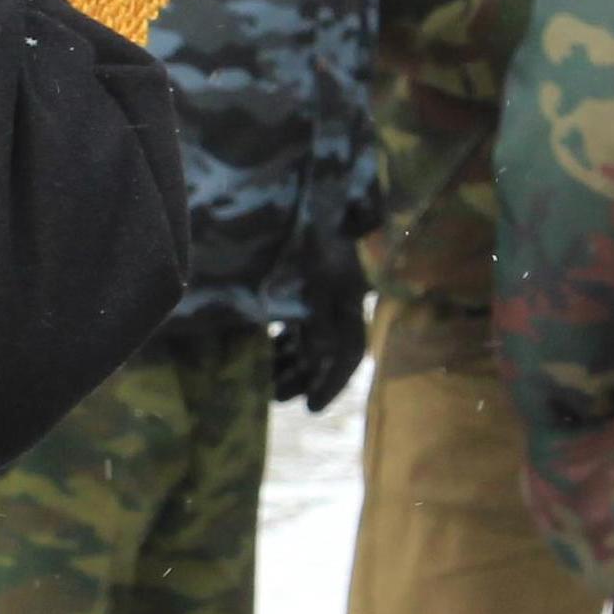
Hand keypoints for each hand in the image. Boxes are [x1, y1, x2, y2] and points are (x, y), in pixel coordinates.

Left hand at [275, 253, 368, 410]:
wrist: (320, 202)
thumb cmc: (321, 242)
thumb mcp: (319, 284)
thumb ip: (320, 324)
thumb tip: (317, 361)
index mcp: (348, 308)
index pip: (348, 356)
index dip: (332, 385)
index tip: (311, 410)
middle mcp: (339, 307)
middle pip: (324, 354)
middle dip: (301, 379)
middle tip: (274, 397)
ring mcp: (321, 297)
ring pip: (308, 341)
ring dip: (289, 363)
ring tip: (265, 380)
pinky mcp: (304, 287)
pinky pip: (296, 325)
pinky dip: (282, 341)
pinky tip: (265, 350)